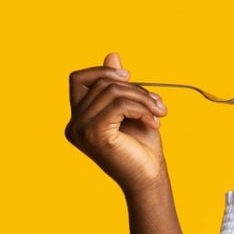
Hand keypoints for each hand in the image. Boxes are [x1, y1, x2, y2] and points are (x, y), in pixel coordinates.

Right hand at [65, 52, 169, 193]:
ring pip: (112, 92)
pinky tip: (155, 122)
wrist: (149, 177)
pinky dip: (142, 109)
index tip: (130, 78)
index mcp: (79, 118)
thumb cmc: (142, 147)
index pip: (78, 78)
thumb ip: (119, 86)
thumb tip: (113, 55)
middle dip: (135, 88)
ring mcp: (81, 130)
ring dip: (144, 99)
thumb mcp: (132, 109)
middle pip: (101, 84)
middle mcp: (73, 124)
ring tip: (160, 113)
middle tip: (159, 104)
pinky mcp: (94, 134)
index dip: (102, 71)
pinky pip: (120, 105)